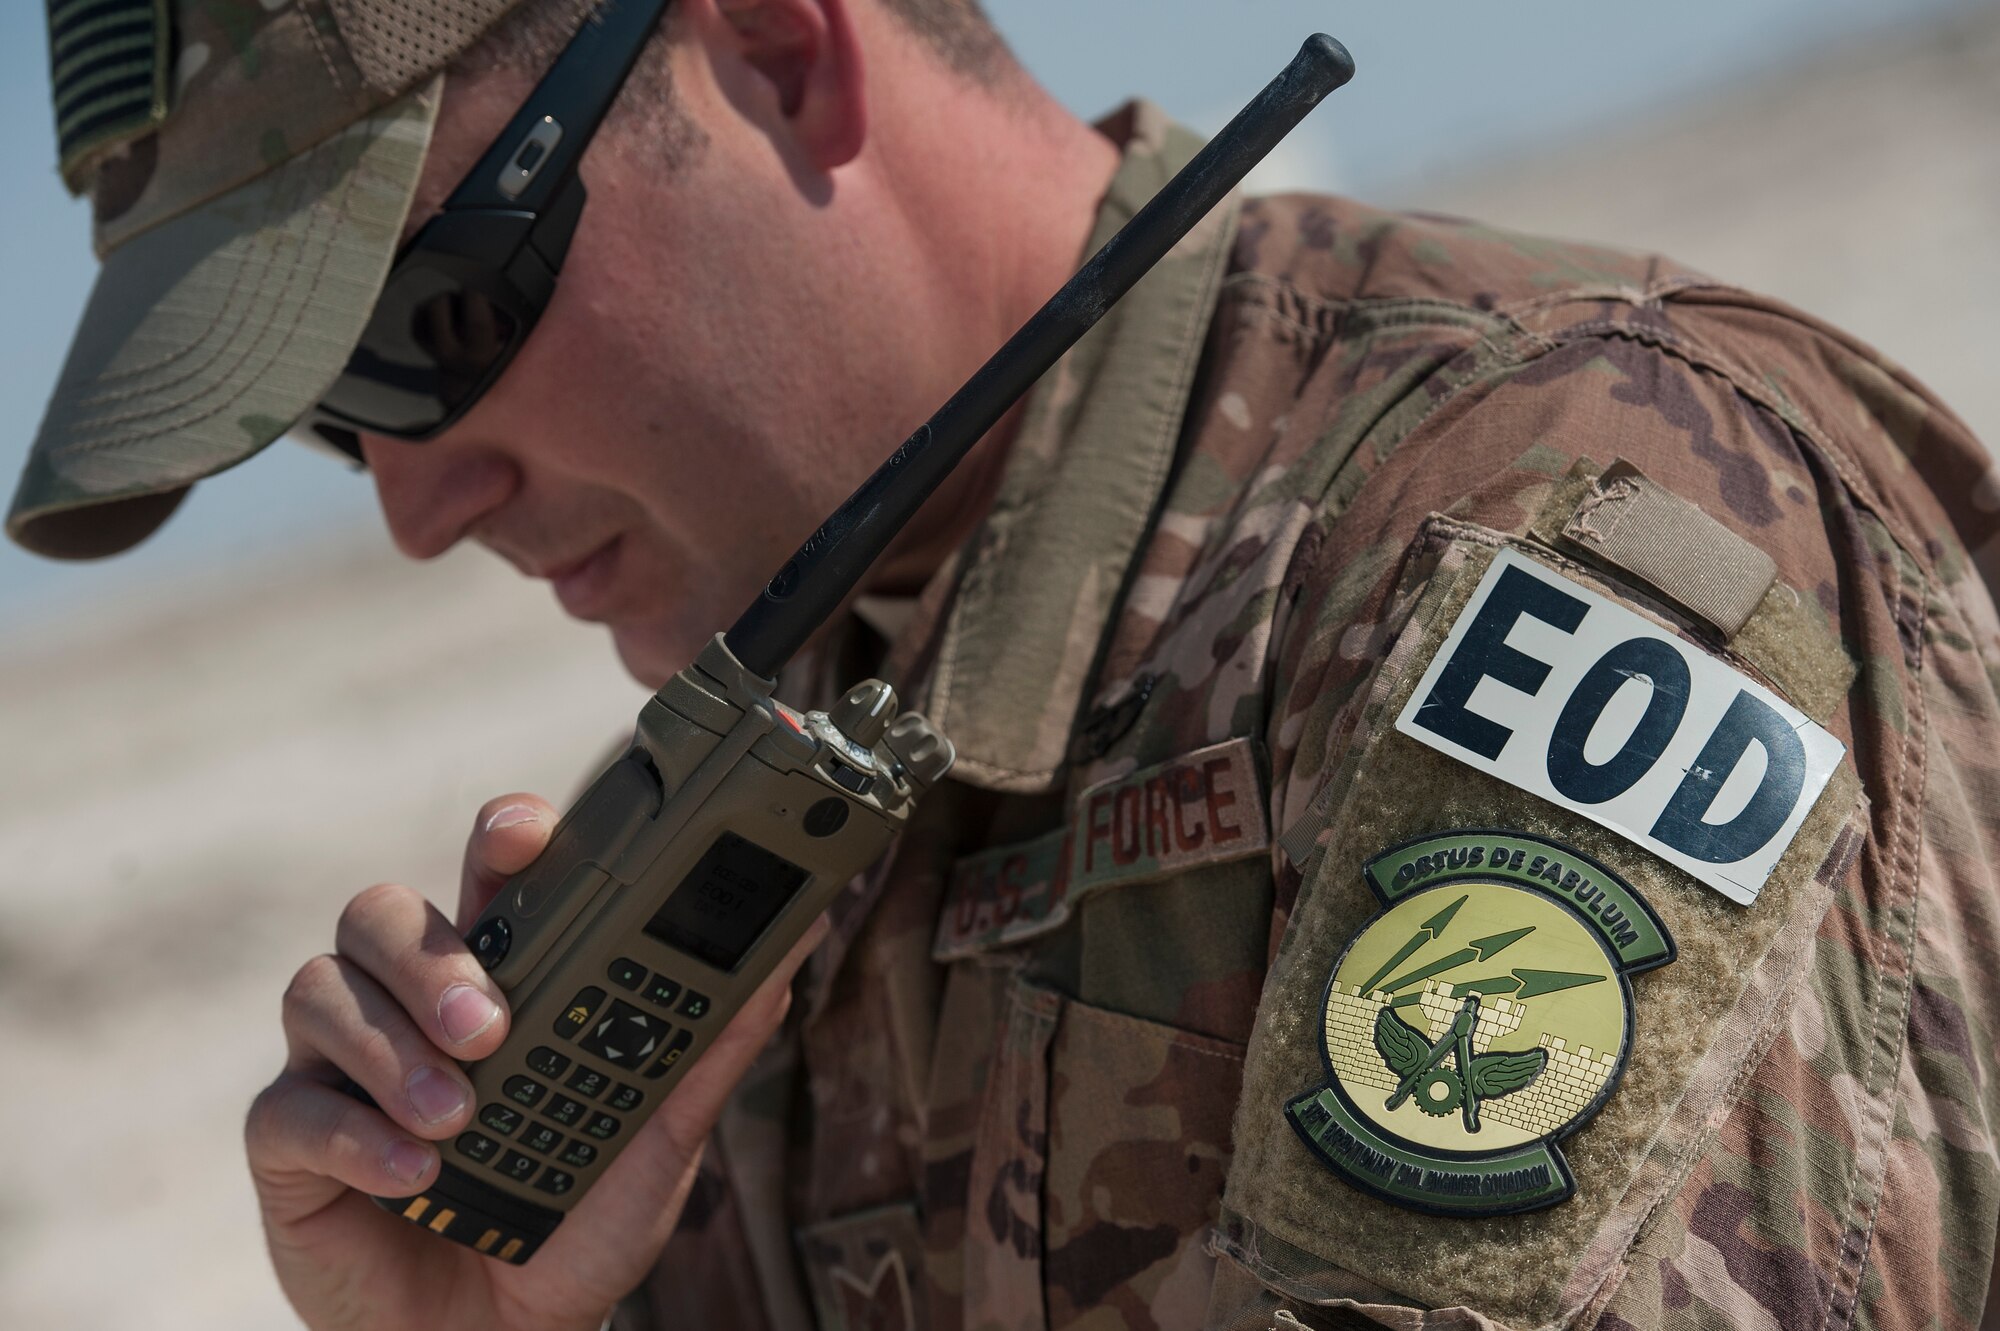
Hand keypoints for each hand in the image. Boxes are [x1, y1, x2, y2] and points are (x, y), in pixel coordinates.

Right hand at [246, 794, 823, 1330]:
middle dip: (432, 954)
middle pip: (383, 914)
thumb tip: (801, 934)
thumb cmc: (581, 1220)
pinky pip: (287, 1109)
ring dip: (393, 1047)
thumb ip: (715, 1035)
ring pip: (322, 988)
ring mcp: (343, 1069)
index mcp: (500, 976)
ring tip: (462, 1116)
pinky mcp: (291, 1147)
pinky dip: (354, 1134)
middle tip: (491, 1023)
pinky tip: (415, 1175)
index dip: (498, 836)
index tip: (523, 833)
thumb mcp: (663, 1129)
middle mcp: (410, 1005)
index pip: (487, 876)